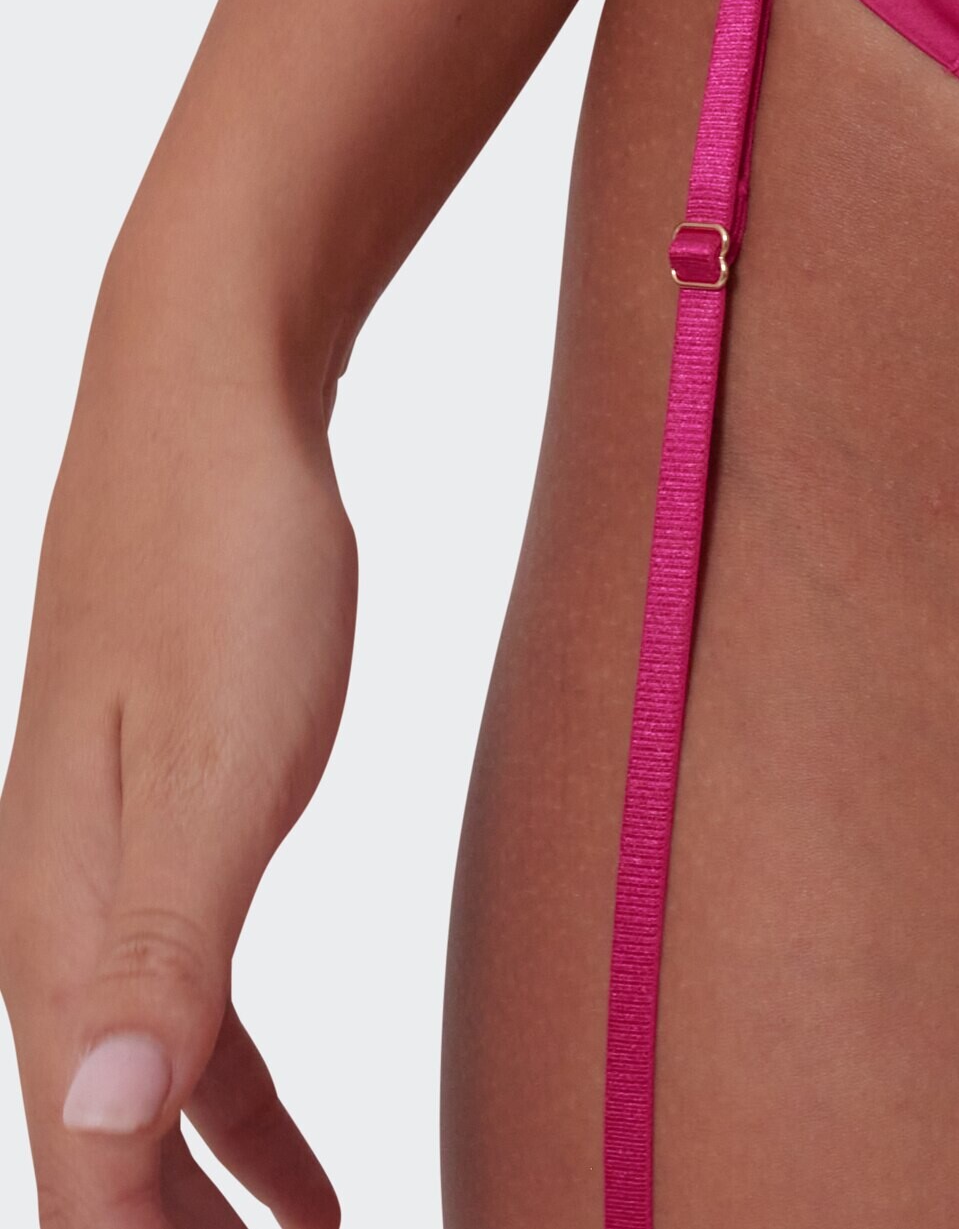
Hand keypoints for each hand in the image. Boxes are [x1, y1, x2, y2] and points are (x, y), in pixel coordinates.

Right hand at [0, 335, 354, 1226]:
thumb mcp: (221, 758)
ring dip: (204, 1211)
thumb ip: (164, 948)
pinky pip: (190, 1019)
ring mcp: (107, 878)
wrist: (208, 410)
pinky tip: (298, 1170)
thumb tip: (107, 1129)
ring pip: (144, 1100)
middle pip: (103, 1157)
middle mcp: (60, 922)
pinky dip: (239, 1116)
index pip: (85, 1168)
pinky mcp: (167, 834)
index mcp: (61, 925)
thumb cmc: (224, 567)